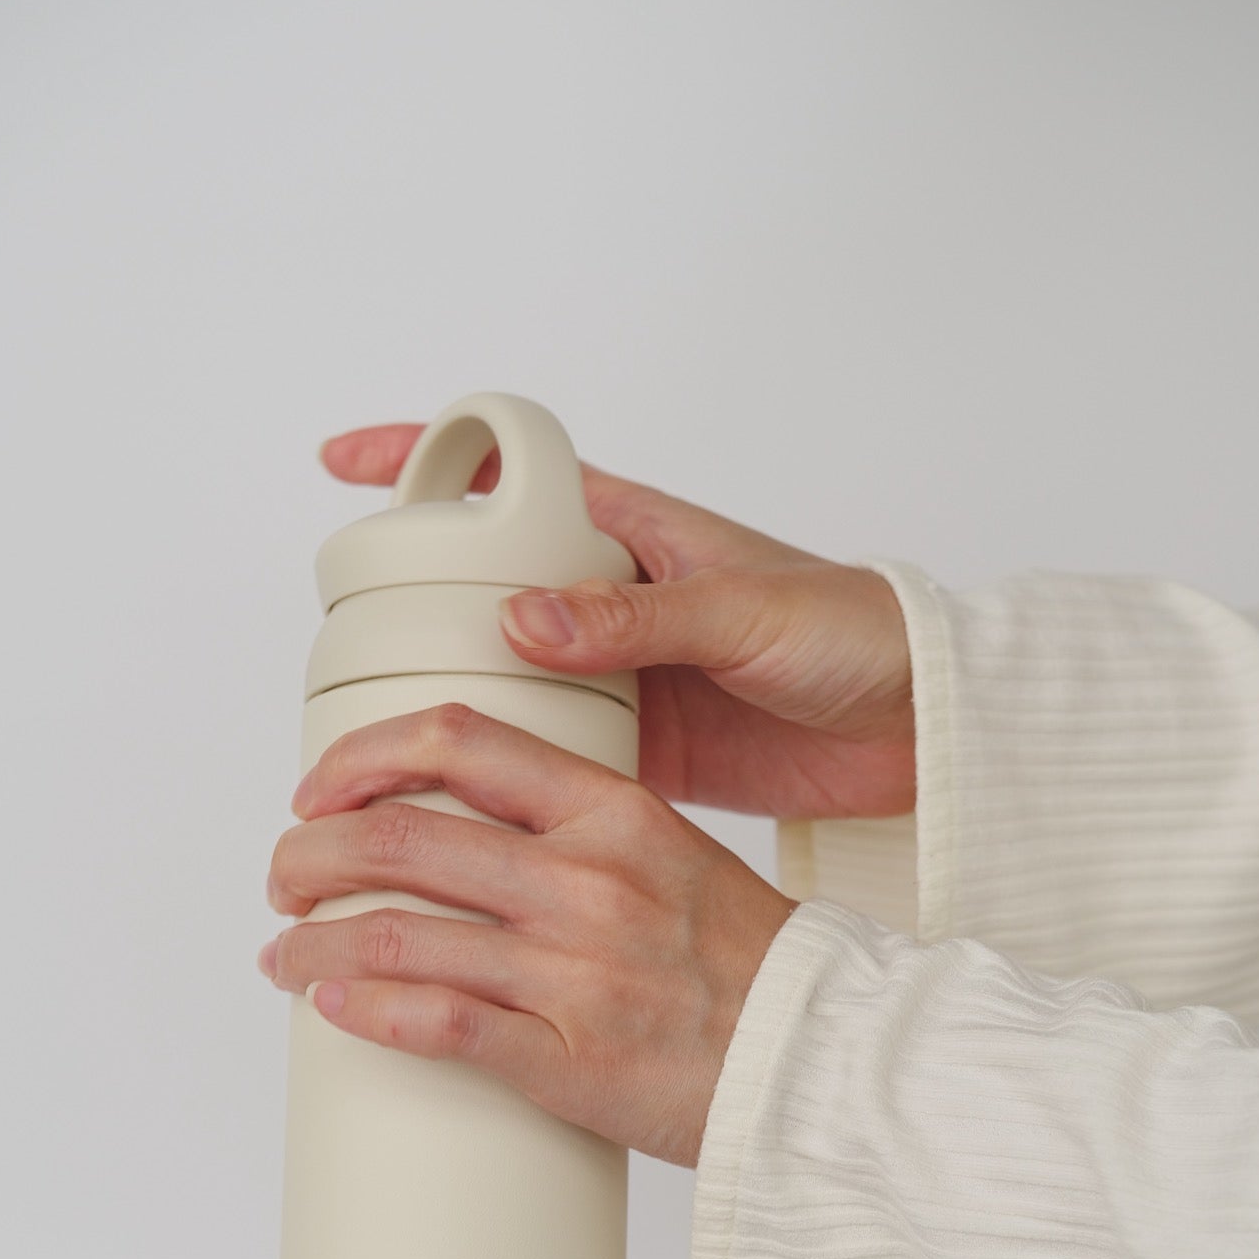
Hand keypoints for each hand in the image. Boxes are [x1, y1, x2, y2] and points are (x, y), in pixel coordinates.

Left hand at [258, 704, 795, 1165]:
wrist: (822, 1065)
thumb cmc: (751, 967)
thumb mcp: (673, 856)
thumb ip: (581, 833)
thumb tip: (472, 838)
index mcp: (613, 813)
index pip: (460, 742)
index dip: (363, 756)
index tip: (320, 788)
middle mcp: (585, 880)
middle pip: (400, 834)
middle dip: (310, 854)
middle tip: (286, 877)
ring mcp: (573, 971)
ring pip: (393, 930)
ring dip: (310, 942)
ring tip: (282, 956)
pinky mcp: (566, 1059)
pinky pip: (435, 1022)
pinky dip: (363, 1007)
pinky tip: (331, 1003)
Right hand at [320, 423, 914, 817]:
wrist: (919, 726)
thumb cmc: (851, 631)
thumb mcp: (743, 611)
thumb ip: (637, 617)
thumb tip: (521, 618)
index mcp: (630, 534)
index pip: (507, 476)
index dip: (423, 458)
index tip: (342, 464)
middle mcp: (606, 603)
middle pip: (479, 587)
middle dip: (406, 605)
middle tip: (339, 644)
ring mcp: (615, 680)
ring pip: (501, 678)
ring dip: (441, 700)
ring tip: (368, 733)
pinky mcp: (635, 753)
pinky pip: (547, 756)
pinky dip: (499, 773)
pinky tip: (448, 800)